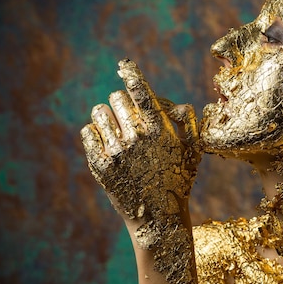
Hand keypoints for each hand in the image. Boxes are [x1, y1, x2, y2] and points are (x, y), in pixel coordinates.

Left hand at [80, 59, 199, 247]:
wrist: (159, 218)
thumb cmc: (179, 180)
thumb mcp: (194, 152)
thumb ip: (189, 123)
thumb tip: (176, 105)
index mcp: (160, 130)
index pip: (141, 92)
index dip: (132, 74)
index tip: (125, 64)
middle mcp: (136, 137)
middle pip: (117, 97)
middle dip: (124, 103)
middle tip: (130, 118)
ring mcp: (116, 151)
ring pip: (100, 111)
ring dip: (108, 115)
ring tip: (118, 130)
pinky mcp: (100, 165)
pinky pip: (88, 132)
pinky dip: (96, 133)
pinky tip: (108, 145)